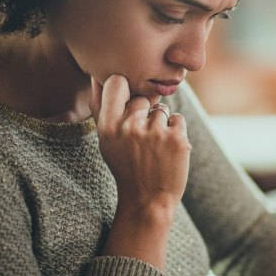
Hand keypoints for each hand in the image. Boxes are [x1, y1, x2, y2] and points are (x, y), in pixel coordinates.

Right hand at [90, 74, 190, 214]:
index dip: (124, 88)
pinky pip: (178, 119)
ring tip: (154, 148)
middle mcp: (130, 126)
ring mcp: (155, 132)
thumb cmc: (126, 167)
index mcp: (108, 126)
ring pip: (161, 109)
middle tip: (141, 140)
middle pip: (142, 98)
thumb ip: (102, 108)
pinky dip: (175, 132)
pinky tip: (167, 150)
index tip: (126, 101)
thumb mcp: (106, 140)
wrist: (148, 200)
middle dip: (144, 114)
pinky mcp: (177, 139)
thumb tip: (97, 75)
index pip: (117, 82)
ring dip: (161, 124)